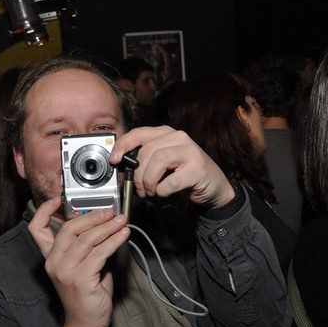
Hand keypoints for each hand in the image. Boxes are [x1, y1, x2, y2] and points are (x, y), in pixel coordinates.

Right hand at [28, 196, 129, 326]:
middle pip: (69, 228)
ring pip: (86, 238)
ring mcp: (66, 271)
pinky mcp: (81, 279)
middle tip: (110, 211)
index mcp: (51, 258)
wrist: (86, 325)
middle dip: (92, 215)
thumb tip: (104, 225)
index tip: (58, 199)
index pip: (37, 229)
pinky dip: (114, 240)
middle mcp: (54, 263)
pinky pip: (100, 253)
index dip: (44, 211)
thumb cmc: (87, 297)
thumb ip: (89, 247)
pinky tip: (124, 235)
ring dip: (107, 226)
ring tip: (121, 220)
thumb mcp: (85, 267)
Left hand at [110, 125, 235, 207]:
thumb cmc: (183, 174)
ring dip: (149, 183)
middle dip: (138, 175)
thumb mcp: (162, 163)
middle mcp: (179, 137)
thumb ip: (144, 159)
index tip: (114, 160)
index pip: (138, 133)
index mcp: (166, 133)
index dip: (123, 146)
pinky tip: (165, 193)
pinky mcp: (197, 169)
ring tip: (152, 192)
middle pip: (146, 152)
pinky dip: (162, 192)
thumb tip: (121, 165)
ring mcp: (190, 151)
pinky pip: (169, 182)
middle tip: (140, 189)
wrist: (213, 186)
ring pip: (157, 162)